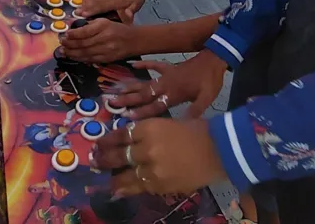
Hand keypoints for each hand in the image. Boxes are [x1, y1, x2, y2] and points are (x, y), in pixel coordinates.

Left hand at [59, 19, 137, 62]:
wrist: (134, 40)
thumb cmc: (117, 28)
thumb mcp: (105, 21)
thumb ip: (90, 25)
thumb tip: (73, 30)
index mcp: (104, 26)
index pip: (85, 32)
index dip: (73, 34)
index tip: (65, 35)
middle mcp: (105, 38)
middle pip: (83, 43)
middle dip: (70, 45)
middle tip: (61, 44)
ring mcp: (106, 50)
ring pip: (85, 53)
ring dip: (72, 53)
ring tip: (64, 52)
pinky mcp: (107, 58)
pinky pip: (91, 59)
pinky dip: (81, 59)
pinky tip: (74, 57)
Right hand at [80, 0, 149, 22]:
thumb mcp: (137, 4)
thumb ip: (132, 10)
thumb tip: (128, 15)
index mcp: (116, 1)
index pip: (102, 7)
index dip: (93, 10)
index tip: (83, 14)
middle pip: (96, 2)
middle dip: (86, 7)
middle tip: (76, 12)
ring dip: (86, 2)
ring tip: (77, 7)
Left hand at [90, 118, 223, 196]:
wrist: (220, 150)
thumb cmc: (197, 131)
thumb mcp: (168, 124)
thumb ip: (147, 134)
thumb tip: (128, 143)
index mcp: (150, 127)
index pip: (120, 135)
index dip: (107, 141)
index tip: (99, 144)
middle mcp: (147, 148)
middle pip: (118, 155)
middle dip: (103, 159)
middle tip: (94, 161)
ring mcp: (153, 169)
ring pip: (125, 176)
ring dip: (113, 177)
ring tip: (106, 179)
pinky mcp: (160, 185)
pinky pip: (139, 188)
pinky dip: (128, 189)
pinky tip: (119, 190)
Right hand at [110, 52, 226, 119]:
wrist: (215, 57)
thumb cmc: (211, 80)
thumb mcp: (208, 98)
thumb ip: (195, 111)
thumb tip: (182, 126)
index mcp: (175, 94)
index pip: (155, 106)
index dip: (141, 112)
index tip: (125, 116)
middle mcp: (166, 85)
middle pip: (144, 94)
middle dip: (128, 100)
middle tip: (111, 103)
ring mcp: (166, 74)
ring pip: (145, 82)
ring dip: (131, 86)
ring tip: (115, 90)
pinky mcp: (169, 67)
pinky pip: (154, 65)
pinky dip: (144, 65)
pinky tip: (133, 65)